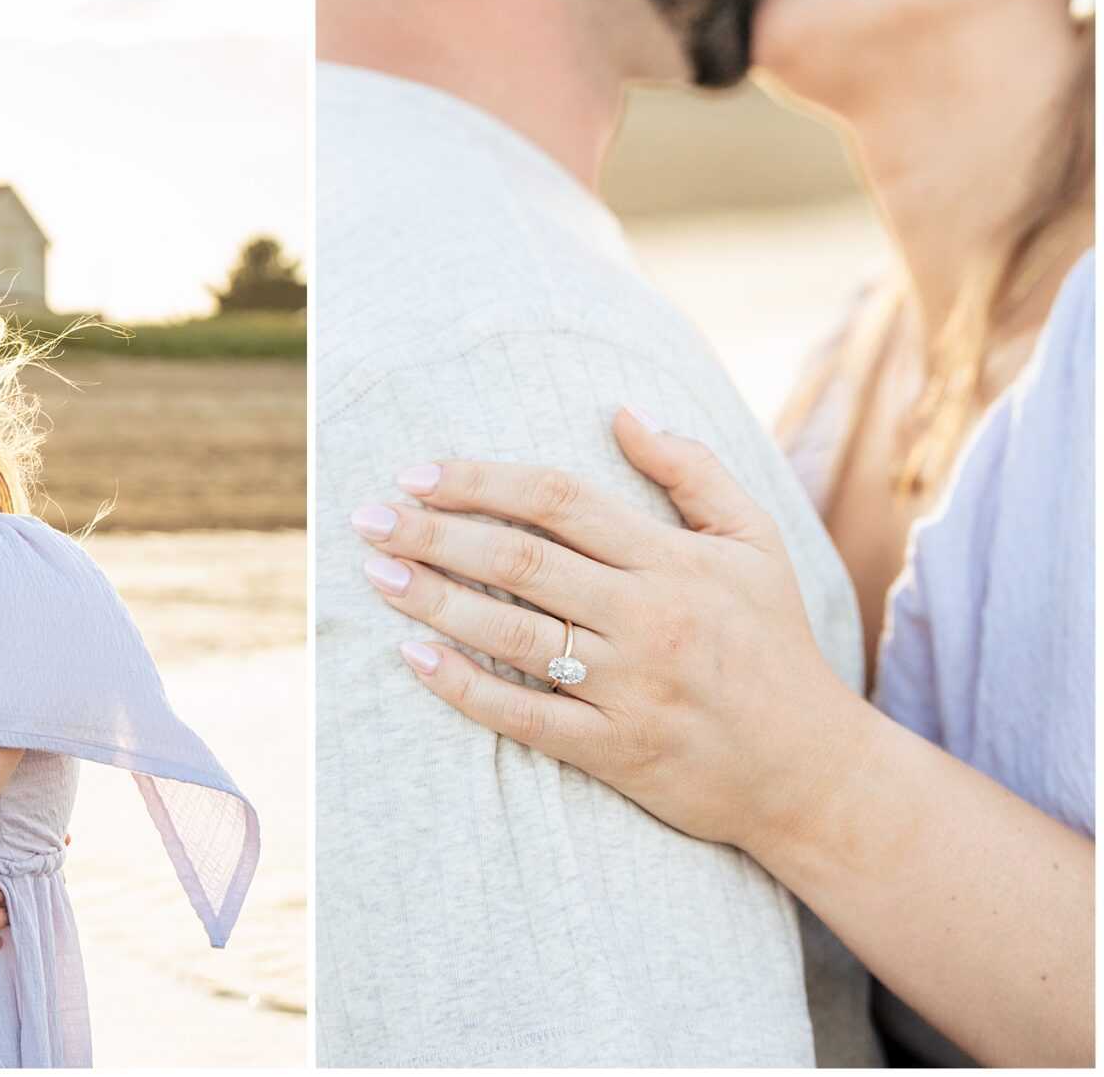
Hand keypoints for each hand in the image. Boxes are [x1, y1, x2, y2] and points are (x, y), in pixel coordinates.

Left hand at [350, 405, 870, 854]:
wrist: (812, 770)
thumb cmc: (773, 644)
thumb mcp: (755, 544)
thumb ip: (693, 472)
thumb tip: (623, 411)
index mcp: (675, 560)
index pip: (560, 502)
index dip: (482, 482)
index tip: (418, 473)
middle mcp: (650, 618)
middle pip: (522, 562)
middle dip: (435, 534)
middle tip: (369, 517)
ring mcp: (630, 688)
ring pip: (515, 635)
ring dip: (435, 600)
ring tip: (376, 573)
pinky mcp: (617, 751)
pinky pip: (527, 716)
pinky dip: (465, 687)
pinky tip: (414, 657)